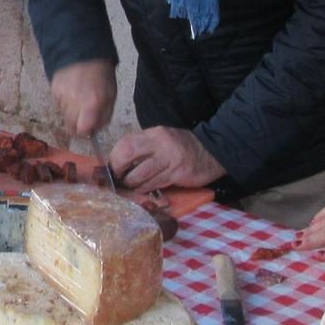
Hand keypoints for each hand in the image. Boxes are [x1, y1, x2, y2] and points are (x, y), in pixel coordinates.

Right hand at [49, 59, 115, 137]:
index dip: (84, 132)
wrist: (84, 51)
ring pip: (64, 115)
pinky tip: (72, 90)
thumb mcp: (111, 96)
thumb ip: (104, 116)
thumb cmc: (102, 74)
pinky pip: (59, 103)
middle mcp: (74, 101)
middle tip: (83, 116)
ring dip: (71, 112)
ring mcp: (62, 95)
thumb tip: (94, 131)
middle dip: (77, 124)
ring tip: (79, 97)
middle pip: (70, 126)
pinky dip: (65, 101)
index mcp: (91, 103)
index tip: (88, 129)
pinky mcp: (54, 89)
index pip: (81, 130)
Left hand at [109, 126, 225, 190]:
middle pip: (128, 153)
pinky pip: (154, 184)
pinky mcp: (177, 174)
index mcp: (154, 134)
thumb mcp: (162, 141)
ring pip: (140, 174)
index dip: (114, 157)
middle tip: (118, 179)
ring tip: (131, 186)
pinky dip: (145, 189)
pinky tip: (144, 190)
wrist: (212, 153)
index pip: (126, 142)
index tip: (112, 168)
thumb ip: (144, 148)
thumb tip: (119, 162)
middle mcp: (160, 143)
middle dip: (118, 169)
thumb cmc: (182, 148)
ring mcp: (170, 159)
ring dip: (131, 183)